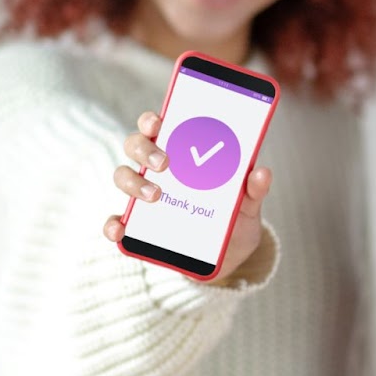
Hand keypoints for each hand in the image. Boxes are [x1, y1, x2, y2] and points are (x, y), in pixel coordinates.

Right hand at [103, 111, 273, 281]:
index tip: (159, 121)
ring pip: (122, 176)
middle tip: (165, 162)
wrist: (228, 257)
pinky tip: (121, 230)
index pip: (159, 125)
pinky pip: (116, 221)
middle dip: (145, 149)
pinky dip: (113, 225)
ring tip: (155, 196)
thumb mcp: (248, 204)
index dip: (152, 119)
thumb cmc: (235, 218)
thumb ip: (254, 189)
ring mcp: (144, 195)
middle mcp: (158, 169)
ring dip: (133, 183)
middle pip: (135, 144)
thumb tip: (262, 172)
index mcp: (183, 152)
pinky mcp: (137, 226)